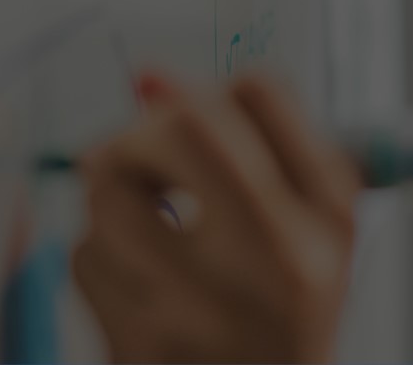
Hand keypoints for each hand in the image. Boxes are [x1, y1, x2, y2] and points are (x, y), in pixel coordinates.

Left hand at [71, 71, 361, 363]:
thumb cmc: (287, 311)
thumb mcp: (314, 226)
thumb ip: (257, 140)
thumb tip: (147, 74)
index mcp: (326, 223)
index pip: (261, 94)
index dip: (224, 95)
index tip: (217, 126)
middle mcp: (271, 260)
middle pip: (184, 125)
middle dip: (156, 126)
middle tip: (160, 157)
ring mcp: (197, 304)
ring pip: (110, 181)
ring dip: (119, 188)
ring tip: (151, 221)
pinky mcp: (135, 342)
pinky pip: (87, 252)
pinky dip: (105, 252)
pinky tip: (141, 278)